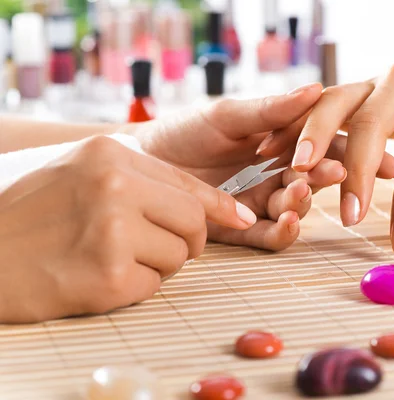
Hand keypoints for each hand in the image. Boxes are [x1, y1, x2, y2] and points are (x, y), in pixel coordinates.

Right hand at [0, 136, 254, 322]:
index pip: (185, 183)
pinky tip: (96, 277)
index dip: (218, 205)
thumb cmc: (27, 213)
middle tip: (160, 247)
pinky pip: (154, 286)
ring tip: (110, 257)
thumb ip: (138, 180)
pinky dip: (134, 287)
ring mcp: (113, 230)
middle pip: (193, 221)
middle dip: (187, 240)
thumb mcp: (78, 172)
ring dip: (155, 264)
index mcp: (109, 155)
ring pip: (179, 256)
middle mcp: (115, 186)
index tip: (242, 218)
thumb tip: (206, 205)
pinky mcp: (108, 276)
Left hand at [134, 83, 393, 249]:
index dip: (358, 153)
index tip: (385, 159)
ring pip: (295, 207)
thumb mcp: (228, 115)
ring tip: (300, 193)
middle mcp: (278, 173)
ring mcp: (261, 201)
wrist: (143, 161)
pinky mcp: (241, 227)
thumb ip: (271, 110)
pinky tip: (288, 222)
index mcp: (283, 143)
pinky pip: (269, 235)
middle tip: (341, 173)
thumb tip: (318, 89)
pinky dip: (282, 231)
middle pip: (316, 178)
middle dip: (332, 177)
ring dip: (304, 202)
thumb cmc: (185, 130)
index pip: (328, 147)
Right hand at [257, 60, 393, 250]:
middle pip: (369, 123)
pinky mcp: (351, 87)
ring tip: (298, 171)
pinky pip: (316, 104)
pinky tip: (273, 148)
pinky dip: (294, 124)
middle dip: (356, 172)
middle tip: (350, 216)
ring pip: (333, 104)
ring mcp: (370, 80)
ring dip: (312, 138)